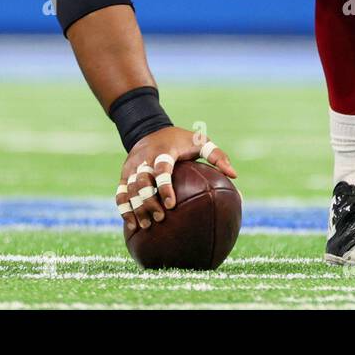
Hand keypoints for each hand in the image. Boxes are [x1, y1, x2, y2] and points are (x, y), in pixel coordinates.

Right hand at [116, 125, 235, 233]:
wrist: (149, 129)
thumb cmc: (181, 140)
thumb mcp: (200, 141)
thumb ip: (217, 156)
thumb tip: (234, 175)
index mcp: (163, 150)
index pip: (161, 168)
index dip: (164, 186)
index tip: (171, 204)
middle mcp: (144, 158)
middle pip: (141, 181)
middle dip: (148, 201)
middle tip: (160, 218)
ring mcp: (132, 166)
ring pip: (129, 189)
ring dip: (136, 208)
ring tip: (147, 225)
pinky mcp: (124, 174)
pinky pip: (121, 192)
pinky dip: (124, 209)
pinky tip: (132, 226)